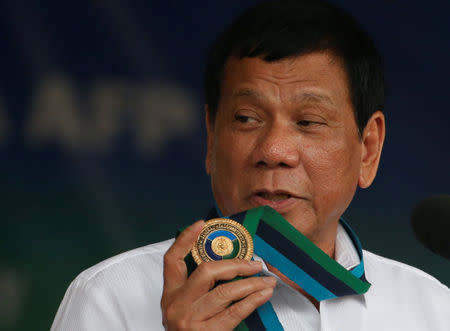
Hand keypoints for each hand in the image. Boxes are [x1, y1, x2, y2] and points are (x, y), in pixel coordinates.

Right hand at [161, 220, 275, 330]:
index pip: (171, 260)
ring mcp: (189, 322)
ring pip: (225, 292)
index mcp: (169, 296)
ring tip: (267, 280)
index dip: (185, 239)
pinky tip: (264, 295)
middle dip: (235, 264)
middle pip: (205, 272)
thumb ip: (197, 289)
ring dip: (251, 284)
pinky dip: (253, 301)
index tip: (201, 223)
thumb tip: (228, 264)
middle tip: (255, 264)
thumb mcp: (185, 309)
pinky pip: (235, 312)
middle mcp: (175, 306)